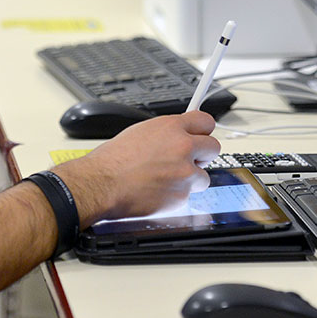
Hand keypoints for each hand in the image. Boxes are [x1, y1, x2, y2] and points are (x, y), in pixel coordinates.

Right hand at [56, 112, 219, 223]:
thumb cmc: (113, 160)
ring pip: (203, 176)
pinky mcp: (182, 196)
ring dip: (190, 178)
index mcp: (171, 127)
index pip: (206, 121)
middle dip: (203, 154)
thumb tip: (179, 134)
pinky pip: (188, 195)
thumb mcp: (140, 132)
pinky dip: (176, 195)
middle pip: (214, 147)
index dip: (203, 130)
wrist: (102, 184)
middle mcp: (182, 147)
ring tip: (167, 179)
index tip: (201, 135)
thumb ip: (166, 133)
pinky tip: (158, 191)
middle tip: (189, 159)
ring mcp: (185, 173)